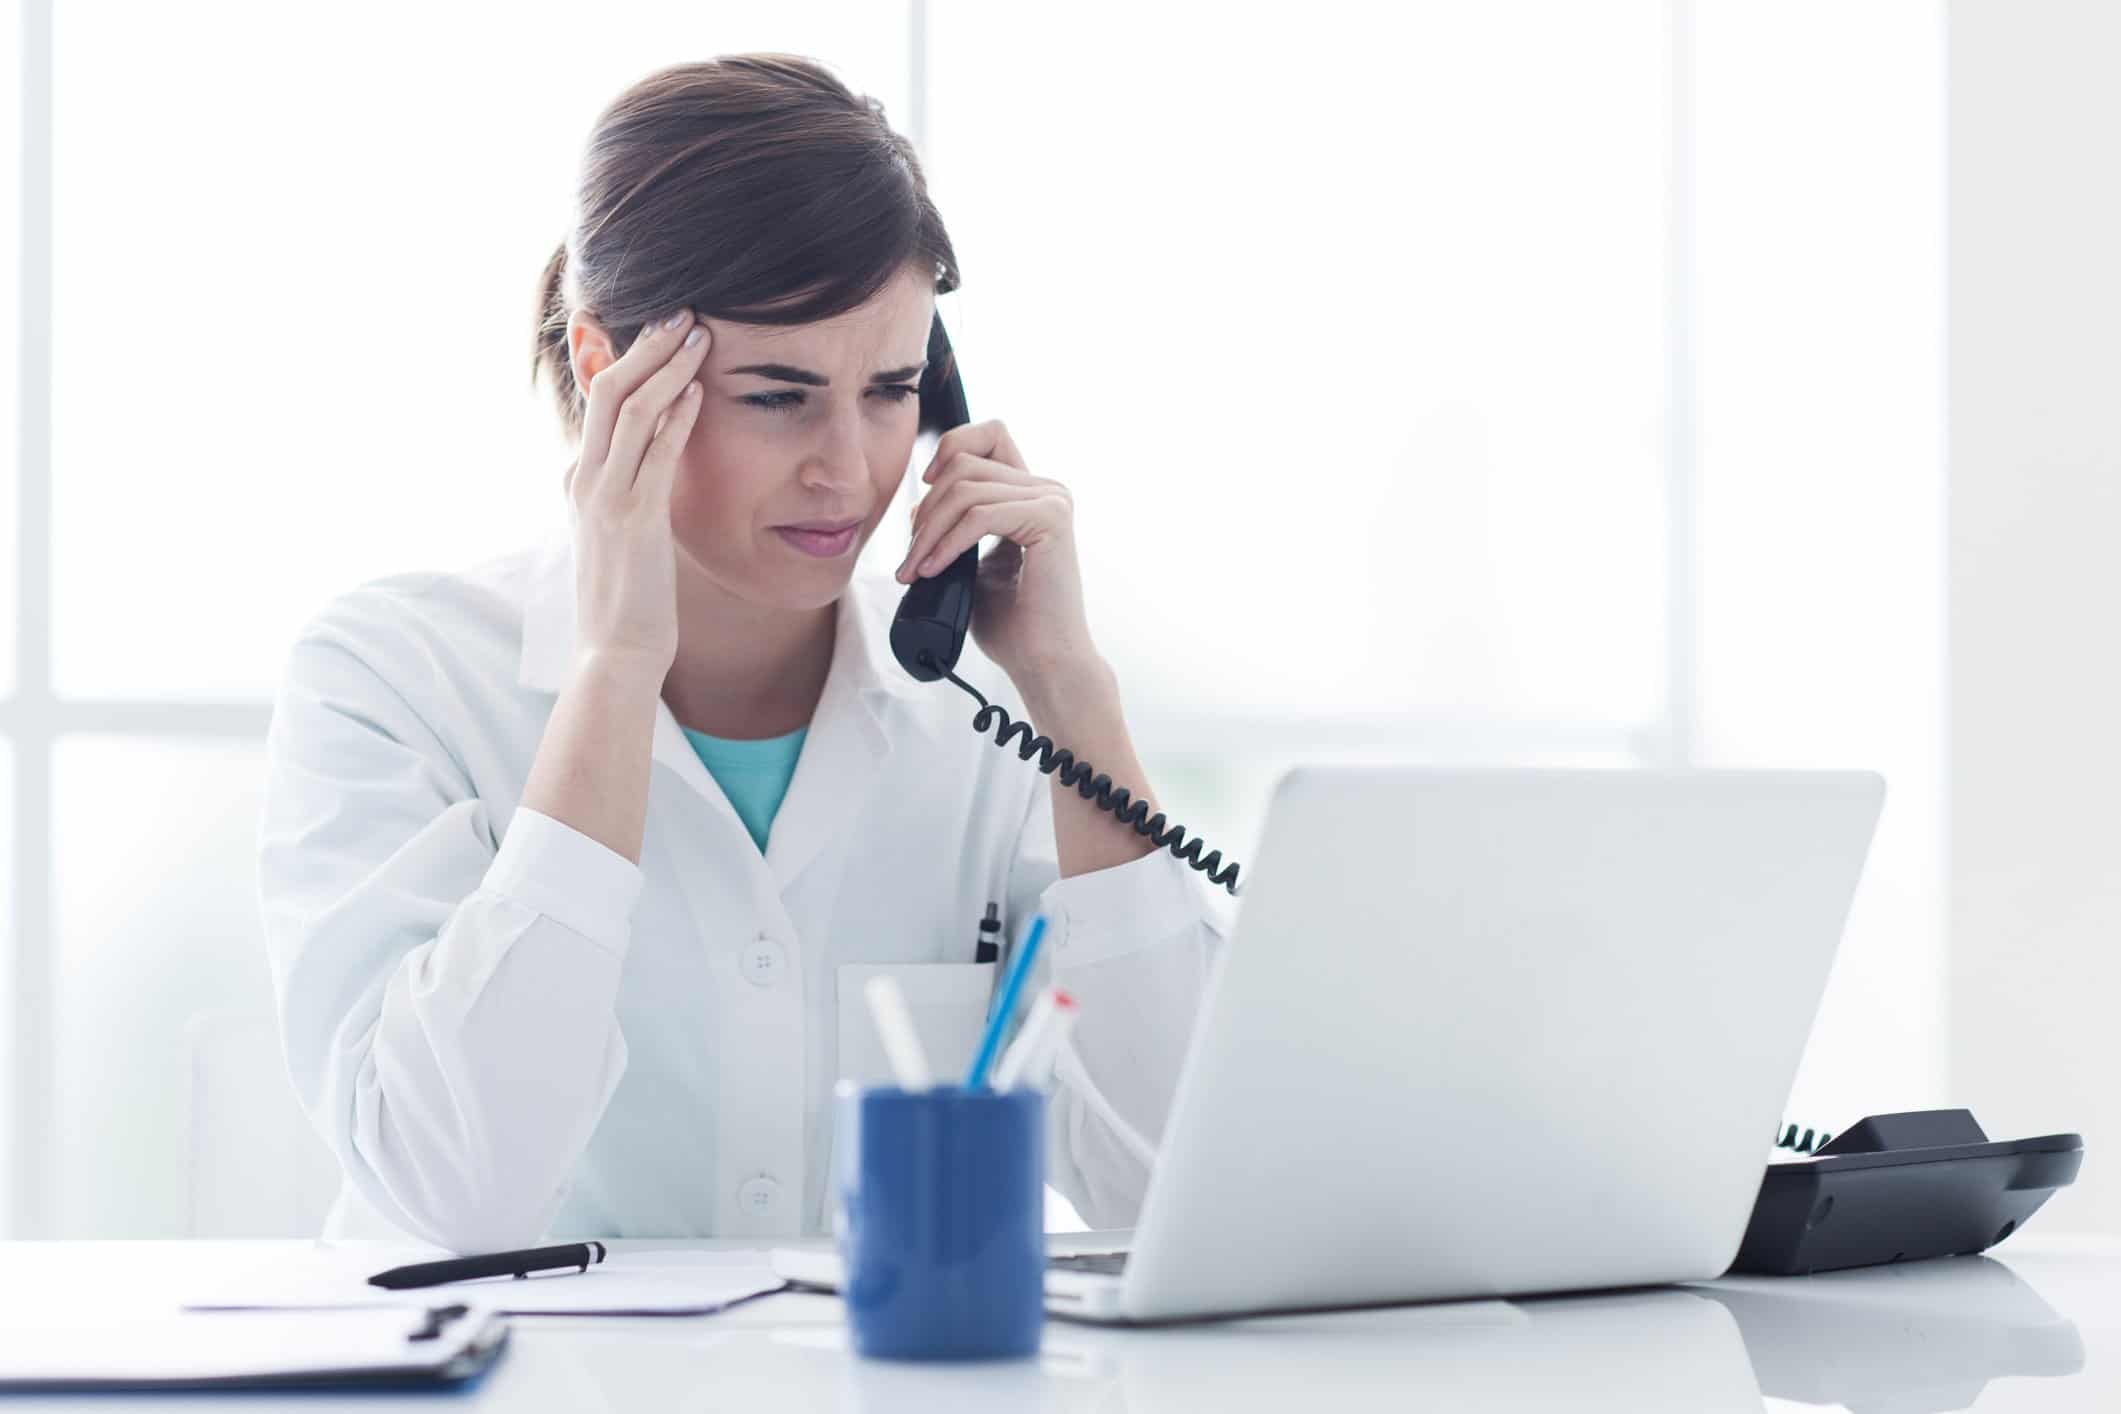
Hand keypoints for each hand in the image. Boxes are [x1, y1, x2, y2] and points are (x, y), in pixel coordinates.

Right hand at [562, 308, 712, 680]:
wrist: (615, 653)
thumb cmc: (629, 598)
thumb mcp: (624, 534)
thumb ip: (632, 490)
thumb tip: (652, 459)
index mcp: (580, 479)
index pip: (599, 400)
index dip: (629, 357)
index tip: (663, 329)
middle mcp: (584, 480)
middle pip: (608, 389)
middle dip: (647, 346)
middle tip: (685, 313)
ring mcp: (605, 498)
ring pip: (628, 412)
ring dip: (666, 368)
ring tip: (699, 336)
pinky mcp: (634, 521)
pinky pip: (654, 456)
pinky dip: (676, 418)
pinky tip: (699, 391)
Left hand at [895, 419, 1099, 683]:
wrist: (1043, 663)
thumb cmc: (1012, 624)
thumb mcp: (970, 566)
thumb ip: (951, 530)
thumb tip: (916, 507)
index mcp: (1032, 494)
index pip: (989, 435)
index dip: (951, 447)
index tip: (925, 489)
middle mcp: (1047, 490)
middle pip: (964, 466)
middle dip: (925, 511)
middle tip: (909, 561)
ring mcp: (1052, 502)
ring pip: (966, 490)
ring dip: (928, 532)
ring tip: (914, 571)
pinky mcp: (1050, 520)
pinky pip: (980, 516)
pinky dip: (947, 543)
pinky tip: (933, 571)